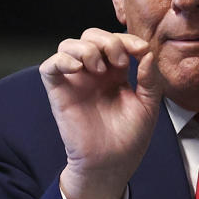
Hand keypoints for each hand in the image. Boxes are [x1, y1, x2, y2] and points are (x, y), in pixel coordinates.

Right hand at [39, 29, 161, 198]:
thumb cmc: (130, 137)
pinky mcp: (59, 92)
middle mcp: (93, 73)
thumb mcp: (149, 104)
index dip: (127, 39)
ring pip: (68, 45)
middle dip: (106, 40)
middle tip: (119, 61)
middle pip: (90, 36)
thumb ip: (150, 78)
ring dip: (85, 47)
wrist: (112, 163)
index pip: (115, 41)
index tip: (141, 49)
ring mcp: (75, 81)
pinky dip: (61, 60)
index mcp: (115, 73)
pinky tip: (78, 68)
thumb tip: (147, 52)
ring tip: (99, 68)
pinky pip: (49, 66)